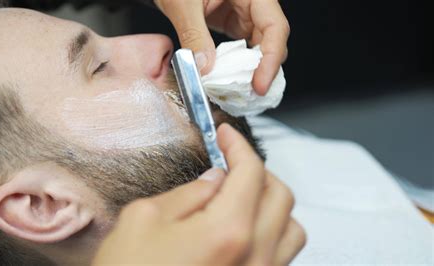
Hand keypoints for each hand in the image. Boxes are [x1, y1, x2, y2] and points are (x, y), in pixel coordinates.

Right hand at [93, 124, 304, 264]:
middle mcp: (256, 256)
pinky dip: (272, 232)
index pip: (251, 172)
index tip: (225, 134)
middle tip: (230, 163)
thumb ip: (188, 193)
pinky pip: (282, 256)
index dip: (238, 145)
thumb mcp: (144, 219)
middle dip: (257, 170)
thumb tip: (215, 179)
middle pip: (280, 195)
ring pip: (292, 228)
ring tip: (242, 197)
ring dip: (272, 203)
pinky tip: (244, 230)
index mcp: (228, 231)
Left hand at [154, 0, 289, 94]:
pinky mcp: (235, 25)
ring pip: (259, 49)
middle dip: (263, 71)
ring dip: (250, 72)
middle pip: (272, 41)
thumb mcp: (183, 4)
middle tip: (249, 96)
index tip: (260, 84)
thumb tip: (205, 68)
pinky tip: (228, 81)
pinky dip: (237, 68)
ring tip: (240, 93)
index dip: (272, 58)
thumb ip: (194, 34)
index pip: (275, 27)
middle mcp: (254, 4)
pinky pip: (243, 50)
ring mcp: (245, 15)